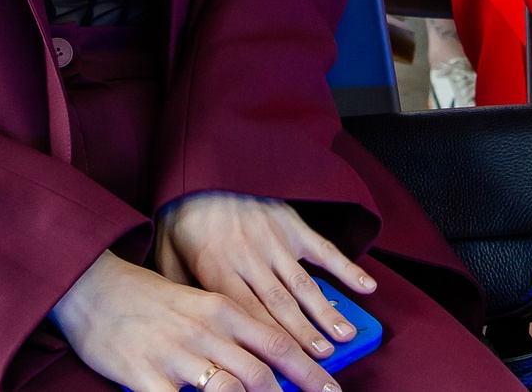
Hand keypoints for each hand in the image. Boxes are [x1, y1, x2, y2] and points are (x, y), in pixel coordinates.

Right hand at [51, 248, 341, 391]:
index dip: (310, 371)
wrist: (93, 287)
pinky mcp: (144, 376)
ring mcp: (175, 355)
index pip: (279, 343)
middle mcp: (206, 331)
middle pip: (263, 371)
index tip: (333, 389)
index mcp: (223, 309)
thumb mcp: (200, 305)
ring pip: (231, 389)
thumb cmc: (150, 299)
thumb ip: (233, 330)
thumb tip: (270, 356)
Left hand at [158, 193, 378, 372]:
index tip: (285, 364)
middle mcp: (249, 256)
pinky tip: (364, 286)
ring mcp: (274, 238)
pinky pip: (323, 247)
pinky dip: (346, 267)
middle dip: (303, 334)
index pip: (246, 313)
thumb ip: (181, 292)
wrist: (203, 168)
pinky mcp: (291, 223)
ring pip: (302, 282)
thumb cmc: (184, 217)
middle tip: (324, 358)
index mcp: (217, 268)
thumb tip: (194, 329)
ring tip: (345, 335)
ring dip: (325, 310)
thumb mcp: (167, 256)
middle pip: (279, 303)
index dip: (268, 340)